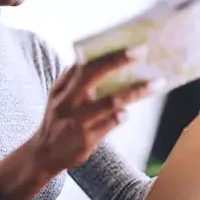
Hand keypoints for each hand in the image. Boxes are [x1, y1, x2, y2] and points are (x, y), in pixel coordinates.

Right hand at [32, 45, 163, 173]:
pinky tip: (125, 114)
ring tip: (155, 84)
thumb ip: (71, 79)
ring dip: (135, 91)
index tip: (130, 45)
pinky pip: (110, 124)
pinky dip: (120, 117)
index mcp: (62, 88)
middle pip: (93, 75)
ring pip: (109, 102)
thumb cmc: (58, 120)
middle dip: (118, 61)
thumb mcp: (57, 97)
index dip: (106, 54)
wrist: (43, 154)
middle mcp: (68, 101)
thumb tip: (87, 56)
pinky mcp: (86, 139)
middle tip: (142, 51)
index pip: (84, 64)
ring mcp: (77, 121)